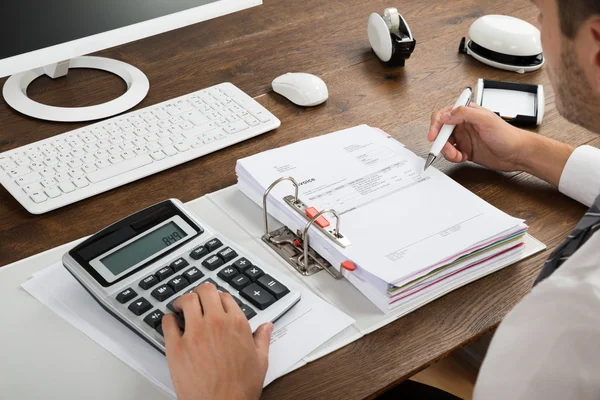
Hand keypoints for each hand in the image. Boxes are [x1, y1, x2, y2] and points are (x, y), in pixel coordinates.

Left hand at [163, 283, 273, 399]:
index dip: (218, 297)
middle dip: (200, 292)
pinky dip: (168, 318)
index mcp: (236, 323)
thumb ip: (263, 339)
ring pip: (186, 300)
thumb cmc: (240, 388)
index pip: (224, 296)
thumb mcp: (260, 361)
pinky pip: (167, 321)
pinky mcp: (176, 346)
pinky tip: (171, 323)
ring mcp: (195, 333)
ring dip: (183, 301)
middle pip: (205, 291)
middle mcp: (216, 323)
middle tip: (197, 299)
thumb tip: (267, 326)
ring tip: (181, 307)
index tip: (214, 302)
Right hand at [427, 103, 530, 171]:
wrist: (517, 153)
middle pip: (442, 131)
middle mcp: (464, 124)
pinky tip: (463, 157)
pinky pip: (452, 154)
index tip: (434, 136)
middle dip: (441, 142)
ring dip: (447, 151)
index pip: (444, 115)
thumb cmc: (507, 135)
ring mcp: (465, 138)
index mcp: (467, 113)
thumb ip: (464, 114)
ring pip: (445, 144)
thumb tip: (445, 116)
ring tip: (457, 155)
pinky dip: (454, 157)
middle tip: (447, 150)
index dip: (436, 125)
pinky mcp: (466, 150)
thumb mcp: (485, 120)